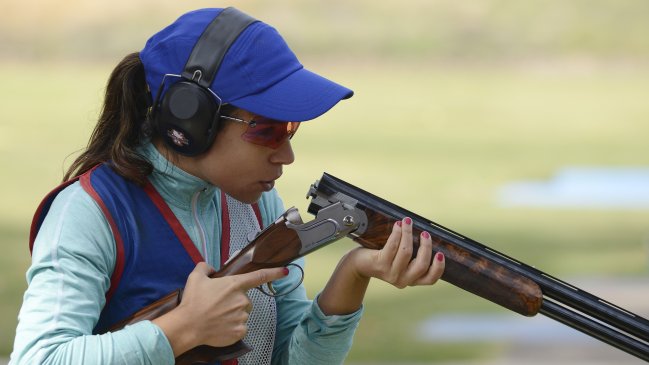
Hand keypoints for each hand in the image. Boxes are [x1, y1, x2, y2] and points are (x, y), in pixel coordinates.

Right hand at [153, 262, 287, 355]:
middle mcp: (242, 299)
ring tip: (217, 317)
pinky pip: (240, 327)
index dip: (274, 273)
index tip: (285, 271)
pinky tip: (220, 326)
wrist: (188, 325)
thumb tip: (212, 268)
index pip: (259, 276)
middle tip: (219, 306)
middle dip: (235, 302)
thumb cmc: (193, 301)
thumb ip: (206, 267)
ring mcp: (242, 316)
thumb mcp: (196, 277)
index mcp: (235, 284)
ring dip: (233, 315)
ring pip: (242, 314)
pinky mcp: (240, 330)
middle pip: (245, 300)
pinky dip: (232, 327)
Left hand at [351, 217, 444, 287]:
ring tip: (408, 222)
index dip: (438, 267)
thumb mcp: (401, 261)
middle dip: (426, 247)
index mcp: (411, 280)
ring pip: (406, 253)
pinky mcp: (380, 264)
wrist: (360, 264)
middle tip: (425, 233)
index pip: (430, 279)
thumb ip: (413, 255)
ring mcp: (391, 273)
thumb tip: (427, 235)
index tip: (440, 254)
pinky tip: (398, 225)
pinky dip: (397, 233)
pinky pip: (392, 246)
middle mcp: (402, 280)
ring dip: (408, 234)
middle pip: (421, 265)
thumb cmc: (384, 258)